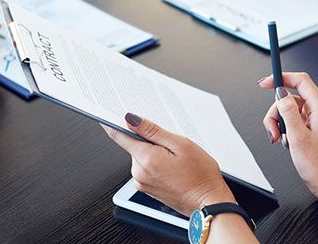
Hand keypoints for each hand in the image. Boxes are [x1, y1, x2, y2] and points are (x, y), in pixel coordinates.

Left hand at [103, 113, 234, 215]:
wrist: (207, 202)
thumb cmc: (200, 176)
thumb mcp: (181, 144)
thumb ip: (153, 131)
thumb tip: (131, 120)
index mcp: (146, 159)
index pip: (119, 136)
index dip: (113, 122)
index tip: (110, 114)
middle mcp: (139, 173)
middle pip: (134, 145)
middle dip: (149, 140)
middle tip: (171, 144)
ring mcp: (141, 182)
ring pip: (141, 156)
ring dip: (154, 152)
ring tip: (176, 159)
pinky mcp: (146, 188)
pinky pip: (146, 168)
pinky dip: (156, 163)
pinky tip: (173, 167)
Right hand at [258, 72, 317, 201]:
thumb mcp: (298, 138)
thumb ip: (288, 113)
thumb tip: (281, 95)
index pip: (301, 81)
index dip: (282, 78)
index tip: (265, 83)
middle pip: (291, 98)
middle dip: (277, 112)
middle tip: (273, 130)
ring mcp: (317, 122)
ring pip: (290, 111)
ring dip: (280, 124)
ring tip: (280, 140)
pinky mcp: (313, 131)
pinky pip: (294, 122)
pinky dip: (286, 131)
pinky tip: (287, 143)